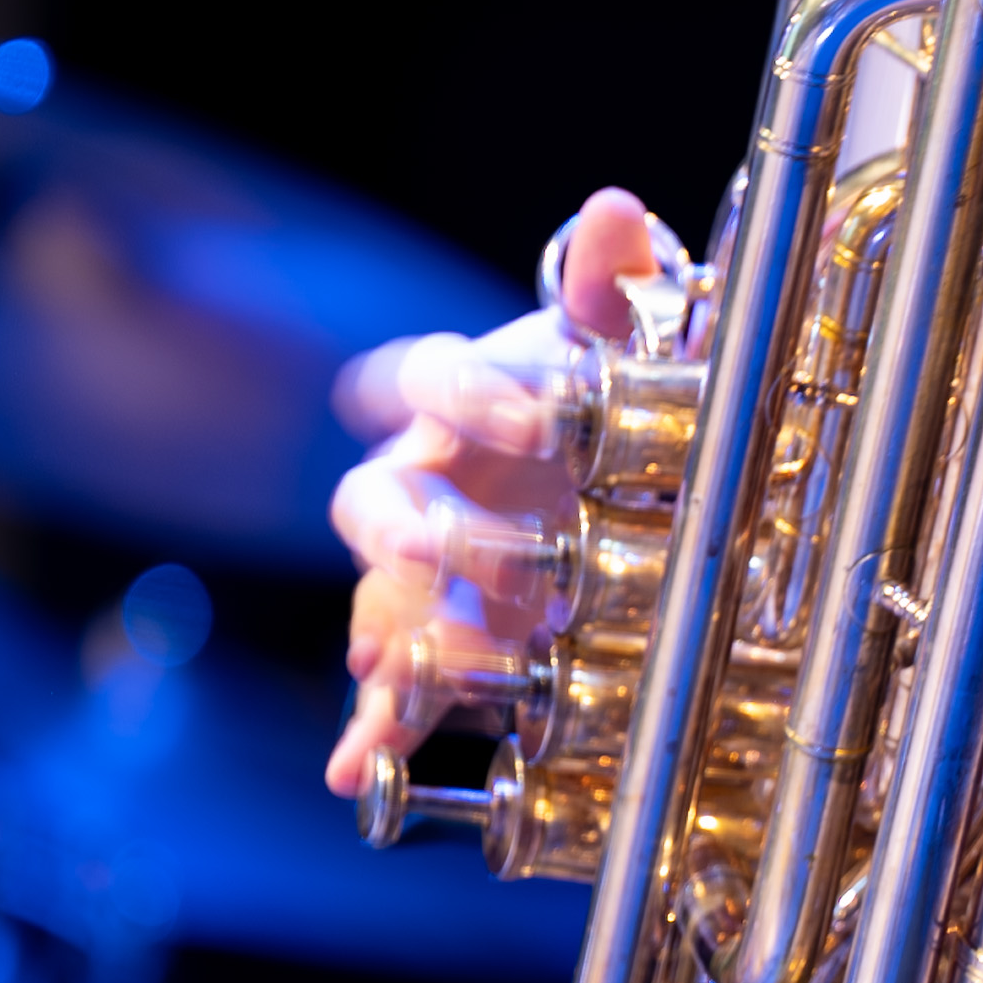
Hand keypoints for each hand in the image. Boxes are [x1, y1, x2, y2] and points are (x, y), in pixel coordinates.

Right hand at [321, 188, 659, 797]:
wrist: (619, 471)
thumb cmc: (608, 389)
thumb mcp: (627, 334)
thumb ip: (616, 279)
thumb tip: (614, 210)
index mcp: (466, 392)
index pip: (431, 373)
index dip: (468, 391)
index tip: (531, 419)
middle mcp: (427, 478)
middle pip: (379, 497)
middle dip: (406, 530)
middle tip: (439, 553)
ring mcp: (428, 569)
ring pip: (383, 600)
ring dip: (390, 635)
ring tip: (391, 676)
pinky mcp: (443, 642)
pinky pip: (397, 687)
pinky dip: (376, 731)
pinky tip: (354, 772)